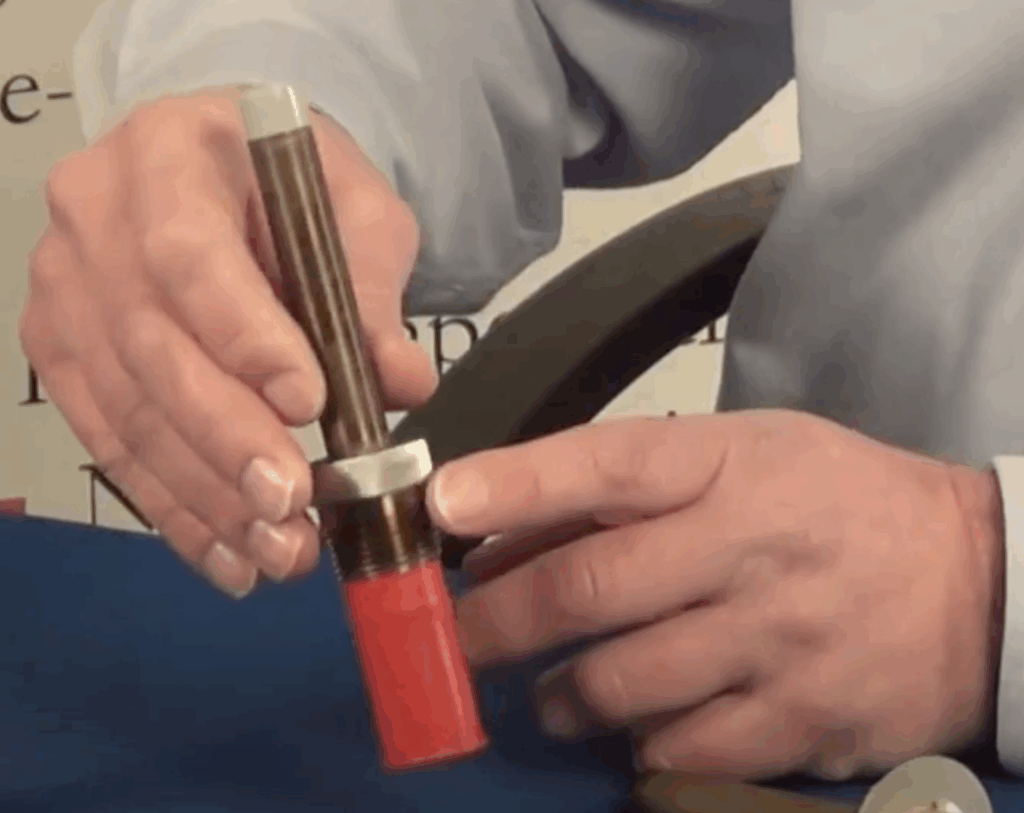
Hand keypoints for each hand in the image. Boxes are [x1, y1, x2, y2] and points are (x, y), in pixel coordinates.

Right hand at [19, 88, 434, 596]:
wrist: (224, 174)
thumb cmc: (296, 185)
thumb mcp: (356, 212)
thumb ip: (375, 292)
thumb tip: (402, 385)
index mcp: (168, 154)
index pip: (192, 255)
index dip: (244, 337)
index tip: (308, 403)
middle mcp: (95, 219)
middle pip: (151, 345)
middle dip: (227, 437)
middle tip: (292, 501)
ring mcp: (66, 291)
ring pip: (128, 409)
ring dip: (206, 494)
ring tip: (277, 548)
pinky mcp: (62, 354)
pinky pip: (112, 442)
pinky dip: (174, 508)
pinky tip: (229, 554)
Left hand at [428, 410, 1004, 780]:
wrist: (977, 582)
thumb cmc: (837, 502)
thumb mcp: (744, 457)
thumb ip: (625, 491)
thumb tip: (501, 536)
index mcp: (729, 467)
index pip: (607, 465)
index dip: (516, 482)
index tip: (440, 500)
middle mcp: (747, 551)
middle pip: (592, 589)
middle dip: (500, 620)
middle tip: (454, 639)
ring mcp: (776, 643)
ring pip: (624, 683)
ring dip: (560, 694)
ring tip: (547, 692)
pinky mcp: (801, 722)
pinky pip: (682, 749)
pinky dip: (638, 744)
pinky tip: (636, 726)